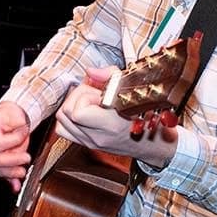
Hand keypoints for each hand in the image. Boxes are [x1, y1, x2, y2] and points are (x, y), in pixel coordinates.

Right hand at [0, 101, 32, 192]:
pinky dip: (11, 182)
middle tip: (26, 157)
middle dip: (13, 161)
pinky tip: (16, 186)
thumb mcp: (15, 114)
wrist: (12, 120)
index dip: (13, 141)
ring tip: (22, 172)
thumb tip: (22, 126)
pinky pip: (4, 174)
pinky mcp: (2, 162)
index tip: (23, 134)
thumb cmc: (11, 117)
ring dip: (12, 173)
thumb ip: (18, 121)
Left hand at [54, 66, 177, 164]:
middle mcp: (98, 137)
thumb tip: (91, 71)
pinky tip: (84, 110)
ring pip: (62, 121)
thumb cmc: (148, 117)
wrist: (155, 143)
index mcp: (111, 125)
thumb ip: (111, 76)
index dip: (85, 95)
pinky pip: (64, 130)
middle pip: (66, 112)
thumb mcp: (136, 90)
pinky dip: (69, 117)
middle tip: (94, 93)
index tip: (100, 92)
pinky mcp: (87, 144)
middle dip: (77, 96)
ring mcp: (91, 142)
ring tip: (89, 101)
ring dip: (72, 105)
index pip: (78, 112)